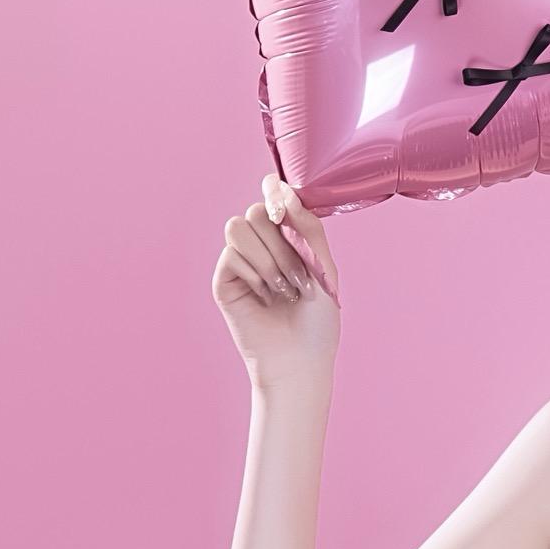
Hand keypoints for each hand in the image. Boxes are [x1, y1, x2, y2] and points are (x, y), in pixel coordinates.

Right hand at [212, 175, 342, 387]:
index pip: (273, 195)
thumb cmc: (319, 320)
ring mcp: (241, 261)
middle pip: (256, 210)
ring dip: (268, 258)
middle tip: (300, 278)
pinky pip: (231, 255)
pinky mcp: (225, 280)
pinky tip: (266, 296)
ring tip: (284, 288)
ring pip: (239, 227)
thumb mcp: (324, 267)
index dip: (275, 192)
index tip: (285, 210)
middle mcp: (263, 245)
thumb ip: (307, 226)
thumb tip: (282, 189)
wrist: (301, 359)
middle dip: (282, 243)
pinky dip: (254, 273)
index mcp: (288, 237)